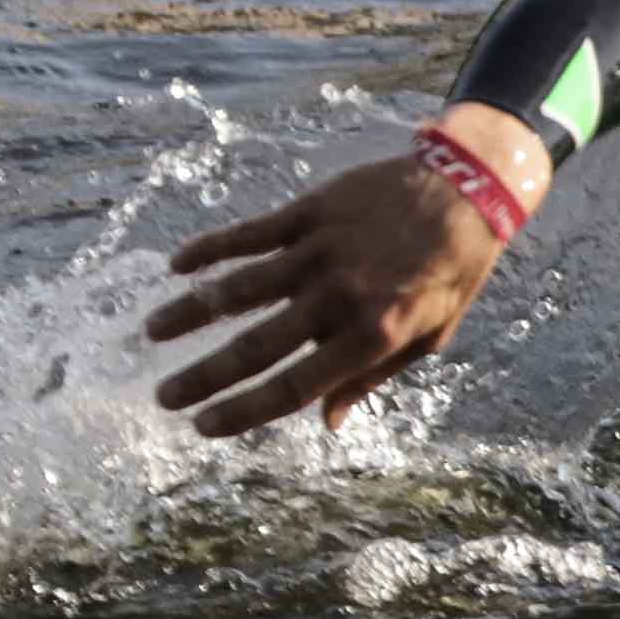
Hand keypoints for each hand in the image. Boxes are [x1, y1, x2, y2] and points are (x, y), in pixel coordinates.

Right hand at [143, 106, 553, 437]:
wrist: (467, 191)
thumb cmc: (451, 273)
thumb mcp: (428, 338)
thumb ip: (372, 377)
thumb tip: (326, 421)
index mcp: (371, 336)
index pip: (294, 385)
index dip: (245, 411)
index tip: (203, 427)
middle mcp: (339, 297)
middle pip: (257, 346)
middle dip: (204, 376)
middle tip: (163, 396)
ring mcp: (320, 251)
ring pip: (240, 288)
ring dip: (190, 311)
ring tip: (152, 332)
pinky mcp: (311, 213)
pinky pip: (250, 234)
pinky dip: (211, 249)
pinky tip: (177, 265)